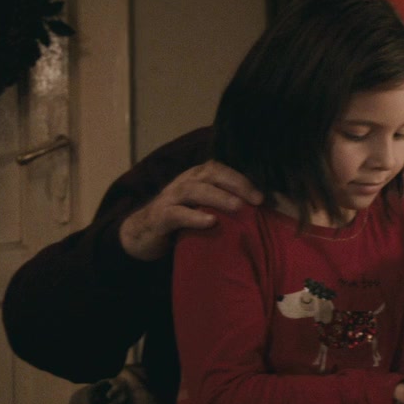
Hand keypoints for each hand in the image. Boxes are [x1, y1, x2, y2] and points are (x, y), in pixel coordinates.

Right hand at [119, 160, 262, 260]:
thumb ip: (223, 205)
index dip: (241, 179)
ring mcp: (169, 198)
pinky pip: (177, 214)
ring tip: (238, 207)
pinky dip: (194, 216)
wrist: (142, 234)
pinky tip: (210, 221)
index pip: (220, 169)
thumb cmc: (181, 220)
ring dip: (218, 197)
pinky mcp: (159, 217)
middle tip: (256, 200)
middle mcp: (183, 183)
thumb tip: (259, 211)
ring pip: (194, 190)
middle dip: (235, 184)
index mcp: (195, 178)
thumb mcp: (202, 208)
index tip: (261, 197)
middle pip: (210, 174)